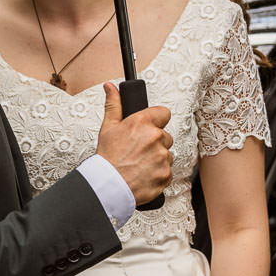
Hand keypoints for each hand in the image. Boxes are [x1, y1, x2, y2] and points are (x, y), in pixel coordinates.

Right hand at [96, 82, 172, 204]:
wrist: (108, 187)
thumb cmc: (107, 159)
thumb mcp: (107, 128)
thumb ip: (114, 105)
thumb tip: (111, 88)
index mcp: (142, 123)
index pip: (163, 113)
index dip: (156, 120)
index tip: (149, 127)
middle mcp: (155, 138)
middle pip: (165, 136)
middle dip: (155, 142)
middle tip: (138, 150)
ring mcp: (162, 156)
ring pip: (166, 154)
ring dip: (157, 158)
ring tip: (139, 164)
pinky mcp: (166, 174)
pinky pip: (167, 171)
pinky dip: (158, 173)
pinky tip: (144, 174)